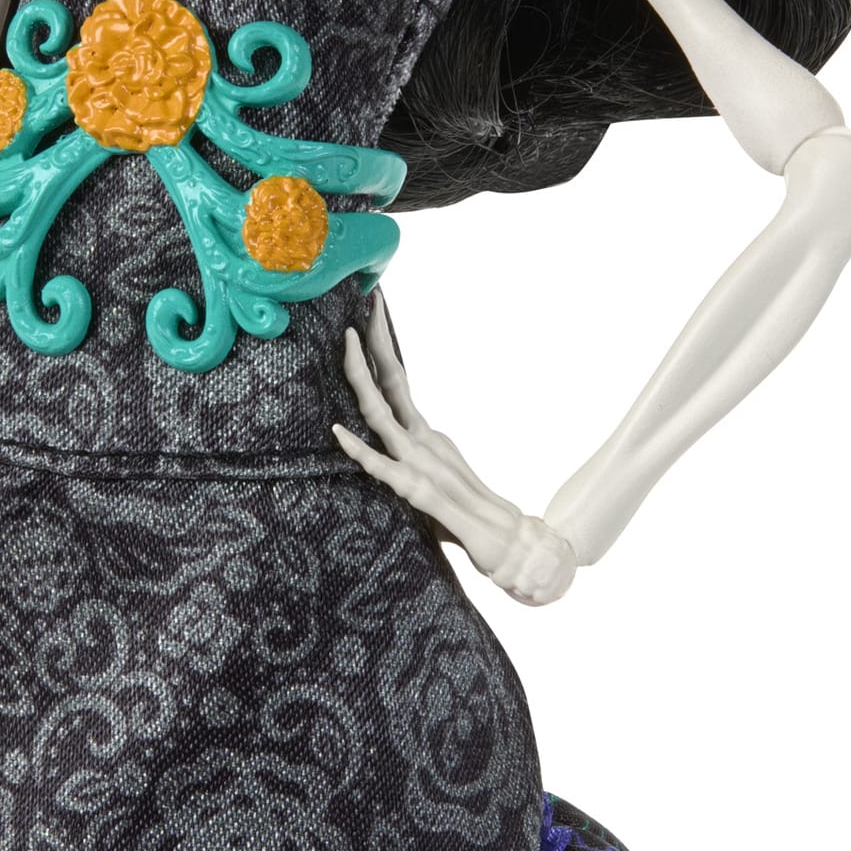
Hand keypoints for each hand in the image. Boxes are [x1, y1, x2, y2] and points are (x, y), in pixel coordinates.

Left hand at [332, 294, 578, 608]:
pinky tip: (336, 432)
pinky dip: (358, 449)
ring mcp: (423, 465)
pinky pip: (383, 469)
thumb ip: (414, 464)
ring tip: (344, 341)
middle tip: (360, 302)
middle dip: (371, 343)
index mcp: (426, 437)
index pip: (398, 383)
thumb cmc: (470, 522)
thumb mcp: (435, 481)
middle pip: (391, 385)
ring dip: (361, 377)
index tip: (368, 314)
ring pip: (383, 415)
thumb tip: (393, 451)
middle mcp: (424, 442)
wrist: (514, 547)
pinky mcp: (421, 495)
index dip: (381, 349)